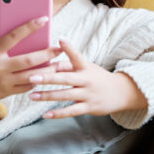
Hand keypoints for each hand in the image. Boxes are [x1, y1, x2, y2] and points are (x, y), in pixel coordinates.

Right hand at [0, 17, 64, 103]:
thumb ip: (5, 42)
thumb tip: (27, 33)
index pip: (15, 36)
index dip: (31, 27)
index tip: (45, 19)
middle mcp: (0, 67)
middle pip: (29, 60)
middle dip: (47, 54)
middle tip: (59, 48)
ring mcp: (4, 81)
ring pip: (32, 76)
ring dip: (47, 70)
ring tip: (58, 64)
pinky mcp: (6, 93)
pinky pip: (26, 87)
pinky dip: (36, 80)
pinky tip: (45, 75)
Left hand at [27, 39, 147, 118]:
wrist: (121, 92)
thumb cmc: (97, 77)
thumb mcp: (87, 67)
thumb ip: (69, 65)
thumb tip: (50, 62)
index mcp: (86, 67)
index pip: (77, 56)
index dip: (69, 48)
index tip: (60, 39)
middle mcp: (87, 80)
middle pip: (65, 78)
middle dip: (47, 78)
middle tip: (31, 77)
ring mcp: (88, 94)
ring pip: (65, 95)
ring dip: (47, 96)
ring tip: (32, 96)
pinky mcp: (89, 107)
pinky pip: (71, 111)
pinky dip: (58, 113)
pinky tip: (45, 114)